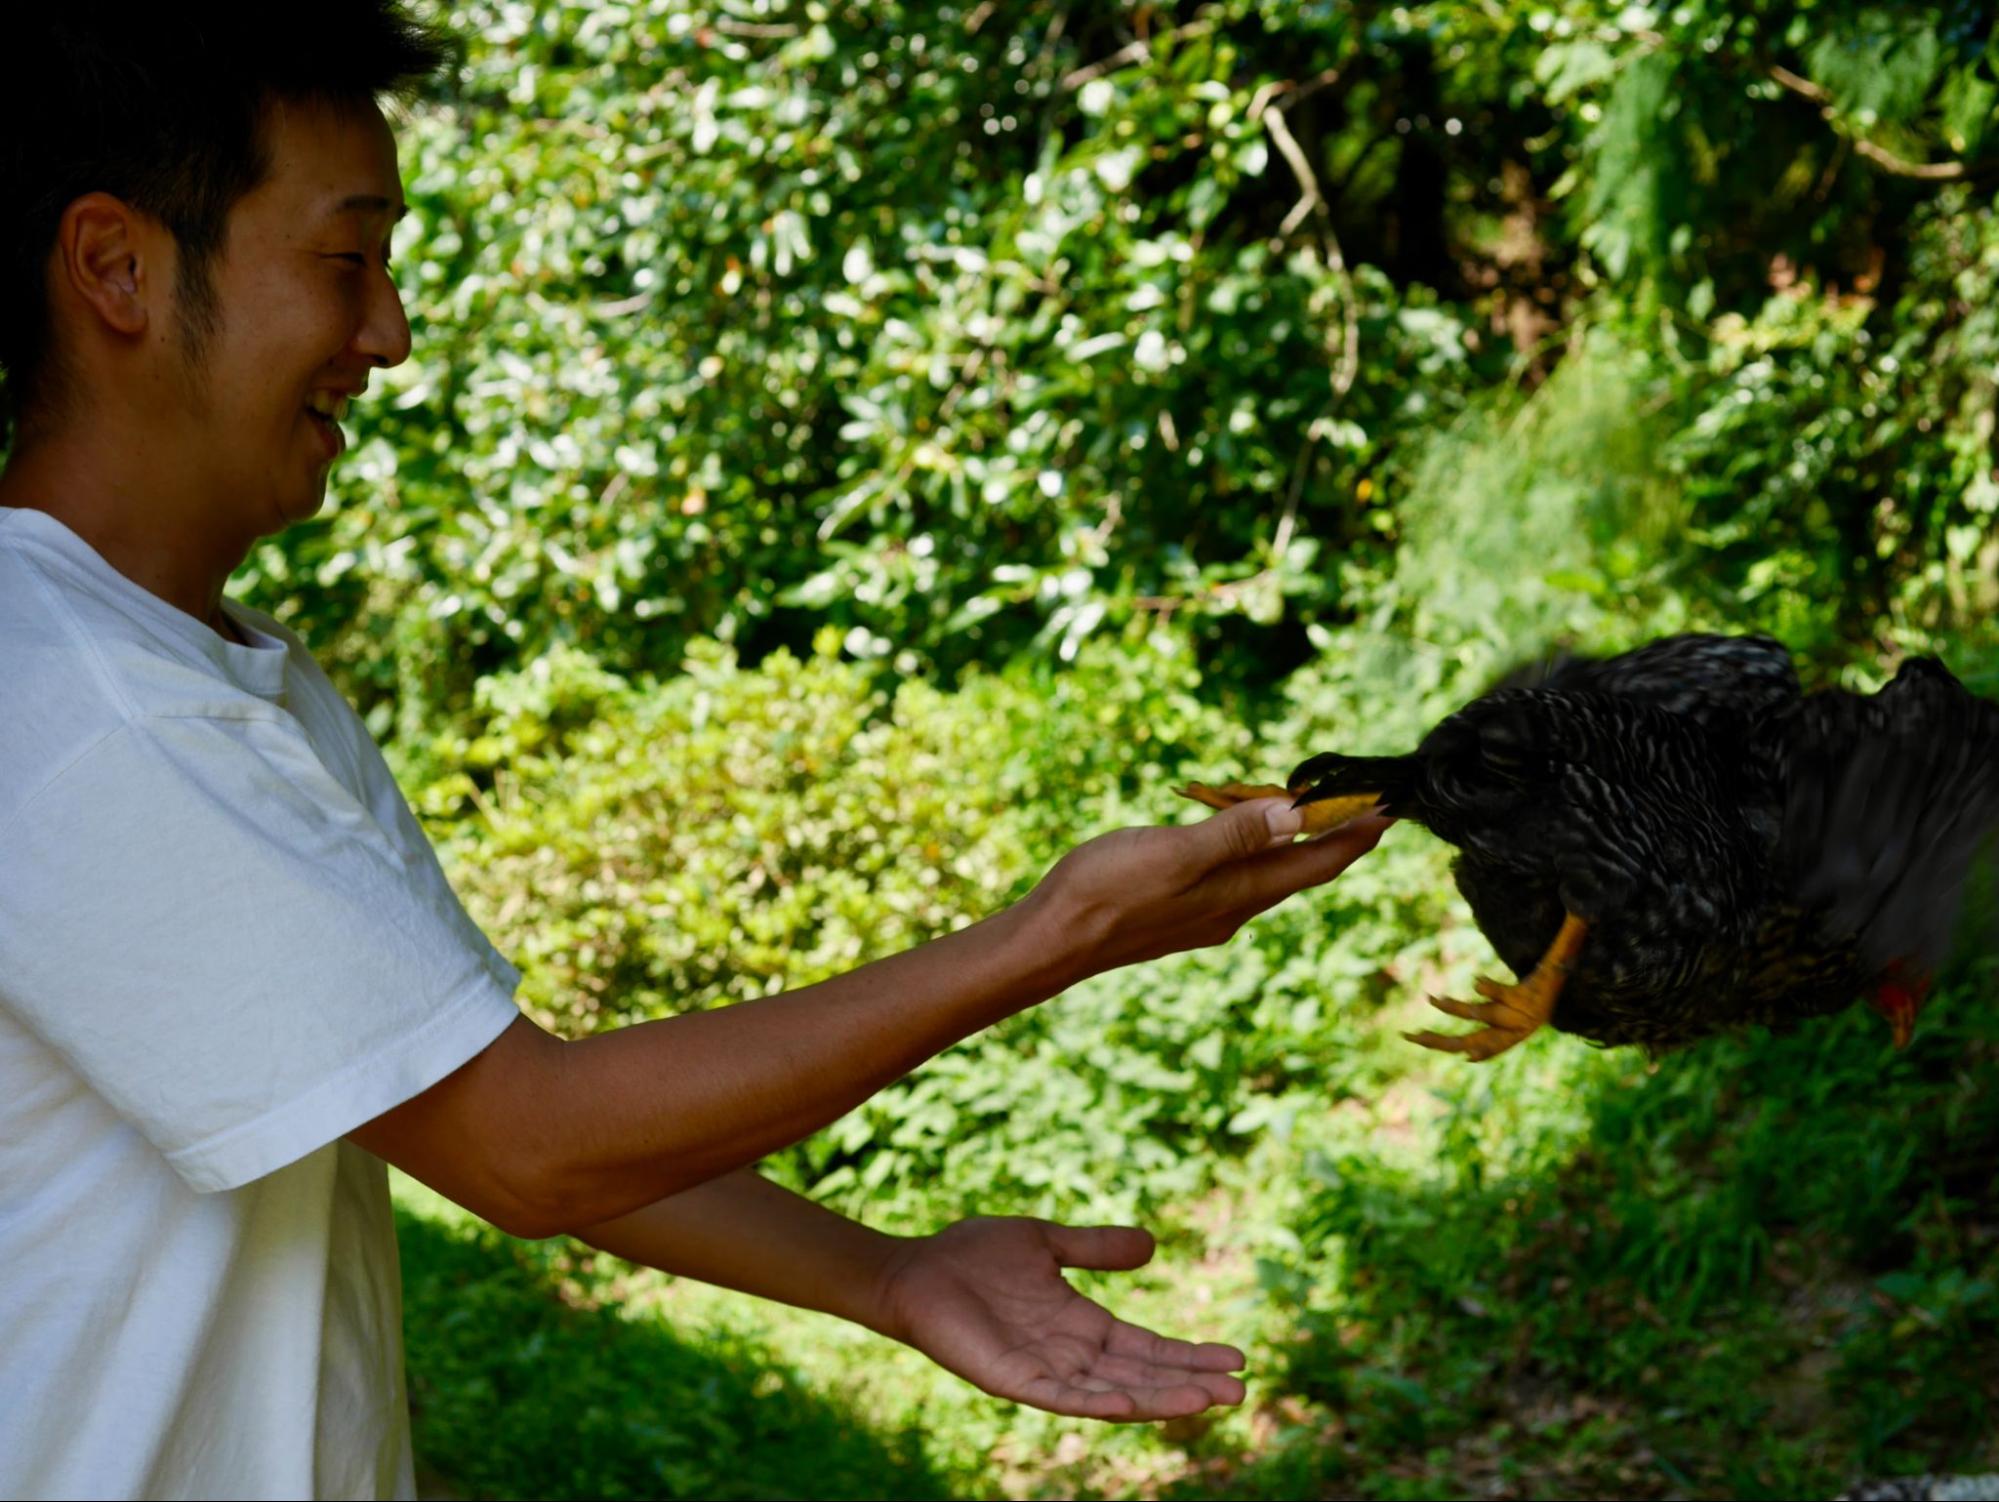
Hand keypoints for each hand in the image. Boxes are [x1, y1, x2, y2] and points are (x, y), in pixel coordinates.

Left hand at [872, 1216, 1246, 1420]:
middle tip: (1240, 1391)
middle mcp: (1069, 1354)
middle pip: (1141, 1376)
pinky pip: (1063, 1398)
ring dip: (1160, 1399)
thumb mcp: (1046, 1242)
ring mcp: (1043, 1370)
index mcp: (1081, 1323)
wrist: (916, 1269)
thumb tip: (1153, 1246)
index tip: (1237, 1358)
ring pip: (1113, 1393)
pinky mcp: (1013, 1379)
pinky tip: (1133, 1406)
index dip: (1189, 1355)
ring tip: (1208, 1401)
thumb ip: (1095, 1248)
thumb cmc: (972, 1255)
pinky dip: (1099, 1404)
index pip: (1147, 1347)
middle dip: (1189, 1383)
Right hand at [1036, 796, 1390, 979]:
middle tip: (1357, 800)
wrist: (1052, 942)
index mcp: (1240, 892)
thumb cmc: (1107, 892)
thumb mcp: (1175, 853)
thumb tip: (1298, 815)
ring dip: (1288, 841)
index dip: (1357, 835)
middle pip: (1299, 869)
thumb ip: (1236, 835)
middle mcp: (1232, 909)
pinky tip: (1232, 838)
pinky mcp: (1177, 912)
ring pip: (1264, 874)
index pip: (1319, 862)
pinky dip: (1248, 851)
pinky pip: (1231, 878)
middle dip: (1332, 835)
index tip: (1391, 808)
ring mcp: (1205, 915)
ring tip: (1302, 809)